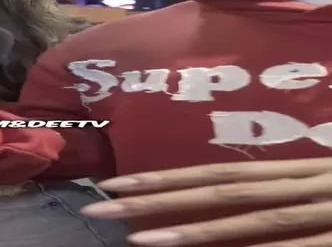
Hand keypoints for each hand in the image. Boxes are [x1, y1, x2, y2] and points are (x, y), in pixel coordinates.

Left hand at [79, 158, 331, 245]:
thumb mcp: (328, 178)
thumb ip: (289, 188)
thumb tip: (241, 197)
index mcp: (301, 169)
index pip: (219, 171)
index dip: (166, 177)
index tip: (115, 184)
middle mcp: (310, 182)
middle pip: (221, 189)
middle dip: (157, 198)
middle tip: (100, 207)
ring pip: (256, 220)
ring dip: (196, 231)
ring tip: (140, 241)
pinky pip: (303, 246)